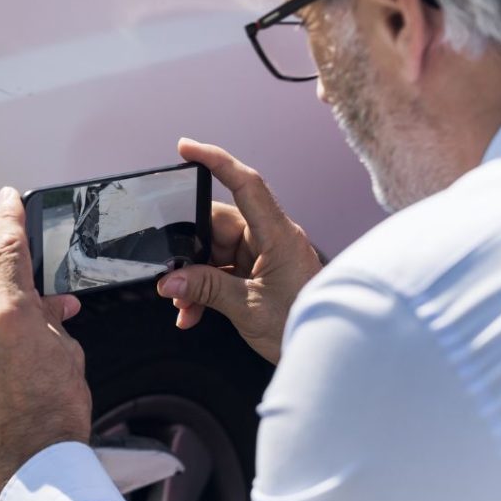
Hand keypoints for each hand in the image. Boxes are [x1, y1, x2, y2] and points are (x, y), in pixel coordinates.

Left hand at [0, 188, 92, 491]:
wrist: (34, 464)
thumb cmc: (57, 412)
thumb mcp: (67, 353)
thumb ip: (51, 321)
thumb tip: (48, 310)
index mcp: (7, 313)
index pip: (6, 250)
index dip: (9, 219)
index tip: (7, 198)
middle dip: (12, 271)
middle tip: (42, 287)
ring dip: (9, 308)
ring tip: (42, 330)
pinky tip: (23, 353)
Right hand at [157, 139, 322, 363]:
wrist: (331, 353)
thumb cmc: (301, 327)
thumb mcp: (248, 309)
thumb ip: (206, 290)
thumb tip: (169, 281)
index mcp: (278, 235)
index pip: (247, 184)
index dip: (217, 160)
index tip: (186, 147)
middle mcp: (271, 238)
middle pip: (218, 223)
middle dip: (189, 249)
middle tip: (169, 274)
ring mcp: (264, 255)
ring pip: (215, 251)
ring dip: (194, 277)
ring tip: (183, 305)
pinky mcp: (259, 273)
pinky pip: (222, 270)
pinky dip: (204, 289)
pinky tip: (192, 313)